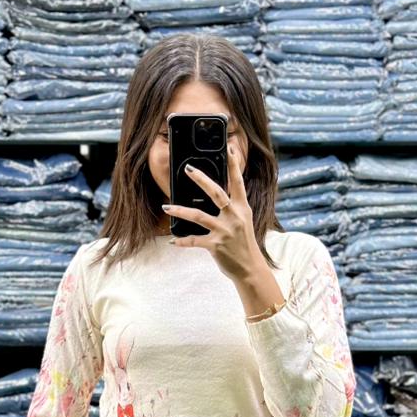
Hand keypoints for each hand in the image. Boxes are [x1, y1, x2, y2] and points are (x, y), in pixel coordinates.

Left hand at [162, 141, 259, 280]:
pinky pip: (194, 241)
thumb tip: (217, 195)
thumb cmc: (244, 244)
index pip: (237, 182)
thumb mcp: (243, 221)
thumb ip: (232, 208)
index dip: (234, 164)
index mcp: (241, 208)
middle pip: (216, 193)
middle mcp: (233, 217)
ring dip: (179, 211)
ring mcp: (224, 231)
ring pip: (198, 216)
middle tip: (188, 169)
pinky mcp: (215, 245)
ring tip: (166, 206)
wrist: (250, 269)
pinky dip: (182, 241)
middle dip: (201, 179)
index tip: (230, 147)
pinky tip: (172, 240)